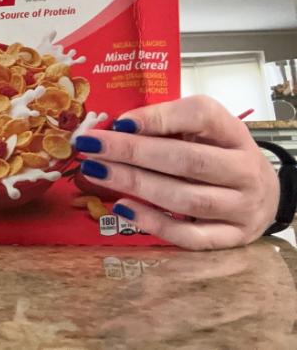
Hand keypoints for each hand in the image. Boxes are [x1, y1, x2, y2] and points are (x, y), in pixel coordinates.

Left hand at [74, 95, 279, 248]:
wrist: (262, 194)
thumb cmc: (216, 154)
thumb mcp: (200, 131)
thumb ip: (165, 126)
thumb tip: (113, 129)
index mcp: (233, 132)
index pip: (201, 116)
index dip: (158, 118)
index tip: (118, 122)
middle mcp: (244, 169)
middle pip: (188, 160)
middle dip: (133, 153)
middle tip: (91, 147)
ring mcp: (243, 207)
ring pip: (187, 199)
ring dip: (136, 185)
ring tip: (96, 173)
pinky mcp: (234, 238)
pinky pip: (191, 236)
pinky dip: (154, 223)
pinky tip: (122, 208)